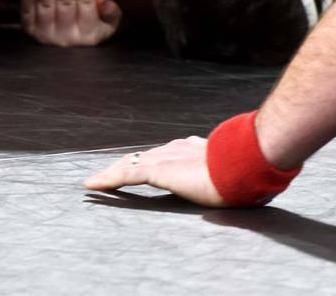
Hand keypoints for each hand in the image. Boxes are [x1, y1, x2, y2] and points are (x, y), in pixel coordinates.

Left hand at [20, 0, 121, 46]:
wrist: (67, 51)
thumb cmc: (92, 28)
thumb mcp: (108, 24)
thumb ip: (111, 11)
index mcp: (89, 34)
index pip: (87, 7)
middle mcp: (67, 37)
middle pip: (66, 6)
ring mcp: (47, 35)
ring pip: (46, 8)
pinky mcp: (31, 32)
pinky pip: (28, 13)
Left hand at [83, 136, 229, 206]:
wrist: (242, 167)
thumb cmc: (243, 173)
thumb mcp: (230, 170)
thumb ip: (222, 172)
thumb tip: (233, 179)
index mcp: (189, 149)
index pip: (160, 155)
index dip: (144, 162)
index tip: (134, 167)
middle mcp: (172, 150)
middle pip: (139, 158)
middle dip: (121, 166)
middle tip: (106, 176)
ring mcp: (164, 159)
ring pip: (127, 165)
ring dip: (108, 174)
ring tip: (93, 184)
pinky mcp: (157, 171)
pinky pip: (125, 175)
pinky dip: (106, 180)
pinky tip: (92, 186)